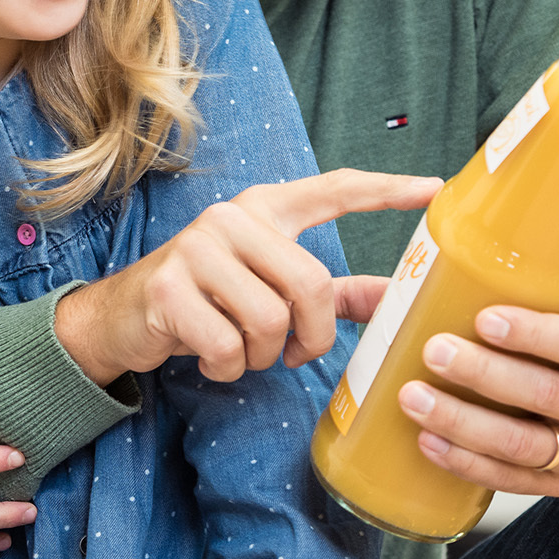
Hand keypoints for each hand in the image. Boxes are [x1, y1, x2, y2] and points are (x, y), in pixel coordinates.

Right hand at [55, 168, 441, 384]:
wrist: (124, 317)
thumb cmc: (209, 301)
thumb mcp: (269, 288)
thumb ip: (333, 293)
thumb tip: (400, 297)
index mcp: (265, 210)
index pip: (334, 189)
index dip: (385, 190)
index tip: (434, 189)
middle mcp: (232, 218)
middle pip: (311, 284)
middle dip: (309, 337)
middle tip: (290, 352)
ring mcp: (198, 248)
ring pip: (270, 322)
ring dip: (262, 357)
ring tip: (239, 349)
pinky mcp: (171, 288)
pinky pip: (229, 347)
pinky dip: (228, 368)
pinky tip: (209, 358)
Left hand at [394, 230, 558, 496]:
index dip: (536, 335)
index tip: (483, 319)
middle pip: (546, 395)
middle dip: (484, 375)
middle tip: (433, 350)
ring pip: (521, 445)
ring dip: (462, 423)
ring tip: (412, 397)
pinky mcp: (555, 485)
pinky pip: (508, 481)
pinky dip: (464, 463)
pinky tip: (427, 441)